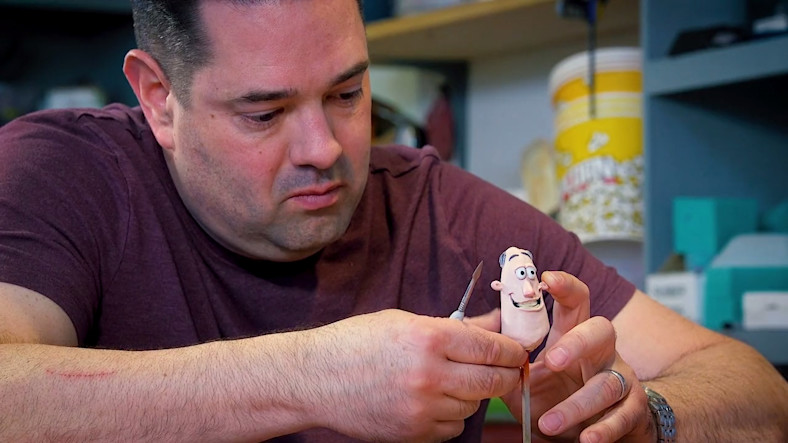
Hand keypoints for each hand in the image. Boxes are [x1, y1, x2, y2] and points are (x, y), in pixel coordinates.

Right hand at [309, 309, 528, 441]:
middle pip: (492, 382)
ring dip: (473, 395)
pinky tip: (433, 400)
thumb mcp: (406, 321)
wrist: (316, 378)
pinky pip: (452, 427)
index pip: (491, 348)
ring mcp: (421, 408)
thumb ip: (456, 327)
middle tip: (507, 370)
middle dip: (506, 375)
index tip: (518, 351)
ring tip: (453, 380)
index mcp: (428, 338)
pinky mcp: (413, 433)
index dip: (512, 350)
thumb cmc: (358, 342)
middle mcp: (429, 375)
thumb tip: (496, 326)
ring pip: (473, 406)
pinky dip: (451, 415)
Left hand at [501, 271, 654, 442]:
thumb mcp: (530, 378)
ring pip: (607, 383)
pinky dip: (604, 429)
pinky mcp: (631, 409)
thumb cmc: (558, 398)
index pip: (575, 301)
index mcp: (575, 335)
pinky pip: (622, 416)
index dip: (565, 286)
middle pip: (600, 330)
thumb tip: (480, 342)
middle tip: (550, 360)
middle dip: (576, 343)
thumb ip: (509, 362)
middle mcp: (602, 352)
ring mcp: (621, 378)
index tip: (546, 278)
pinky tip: (587, 438)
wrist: (596, 429)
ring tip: (549, 423)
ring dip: (578, 405)